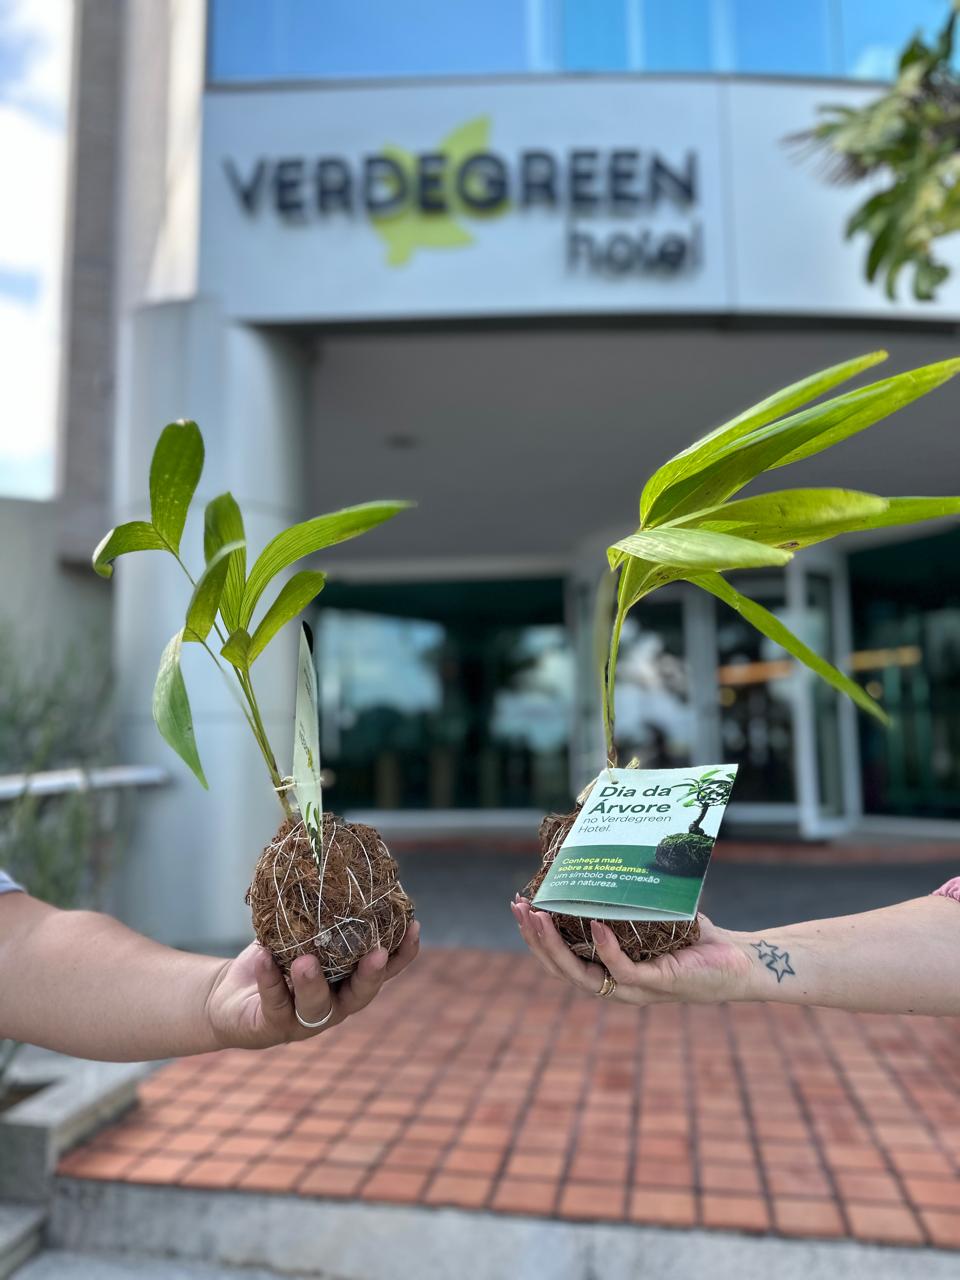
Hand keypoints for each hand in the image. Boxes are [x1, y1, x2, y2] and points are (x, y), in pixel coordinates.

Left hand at [204, 921, 420, 1049]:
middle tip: (377, 954)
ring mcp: (302, 1021)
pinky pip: (272, 1003)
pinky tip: (263, 956)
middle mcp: (333, 1004)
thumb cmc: (276, 956)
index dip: (403, 953)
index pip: (385, 970)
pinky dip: (268, 978)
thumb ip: (320, 910)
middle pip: (360, 995)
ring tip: (306, 961)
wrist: (231, 996)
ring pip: (315, 1007)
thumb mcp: (300, 932)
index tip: (414, 925)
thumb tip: (331, 850)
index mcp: (347, 981)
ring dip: (313, 983)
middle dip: (370, 975)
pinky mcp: (270, 1026)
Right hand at [511, 898, 750, 1006]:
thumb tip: (605, 850)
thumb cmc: (694, 938)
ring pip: (583, 976)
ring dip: (557, 946)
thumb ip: (625, 900)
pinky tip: (594, 926)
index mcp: (608, 971)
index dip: (536, 938)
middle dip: (535, 939)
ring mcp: (635, 989)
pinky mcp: (658, 984)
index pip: (561, 960)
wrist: (737, 959)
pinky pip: (624, 971)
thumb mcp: (650, 916)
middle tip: (518, 908)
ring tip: (540, 917)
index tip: (518, 906)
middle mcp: (615, 986)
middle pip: (561, 969)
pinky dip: (606, 949)